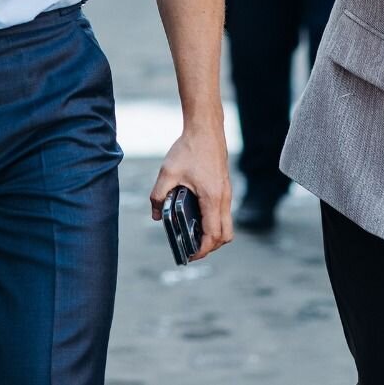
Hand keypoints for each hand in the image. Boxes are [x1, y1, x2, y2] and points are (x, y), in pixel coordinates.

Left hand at [149, 124, 233, 260]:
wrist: (206, 128)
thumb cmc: (189, 149)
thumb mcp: (167, 173)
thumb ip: (158, 196)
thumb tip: (156, 215)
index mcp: (212, 198)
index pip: (213, 235)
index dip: (202, 250)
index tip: (190, 255)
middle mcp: (224, 198)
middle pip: (226, 235)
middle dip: (211, 247)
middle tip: (192, 249)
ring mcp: (227, 192)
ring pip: (227, 224)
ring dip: (214, 234)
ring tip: (193, 234)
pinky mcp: (225, 187)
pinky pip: (224, 213)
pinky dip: (214, 221)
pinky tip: (196, 215)